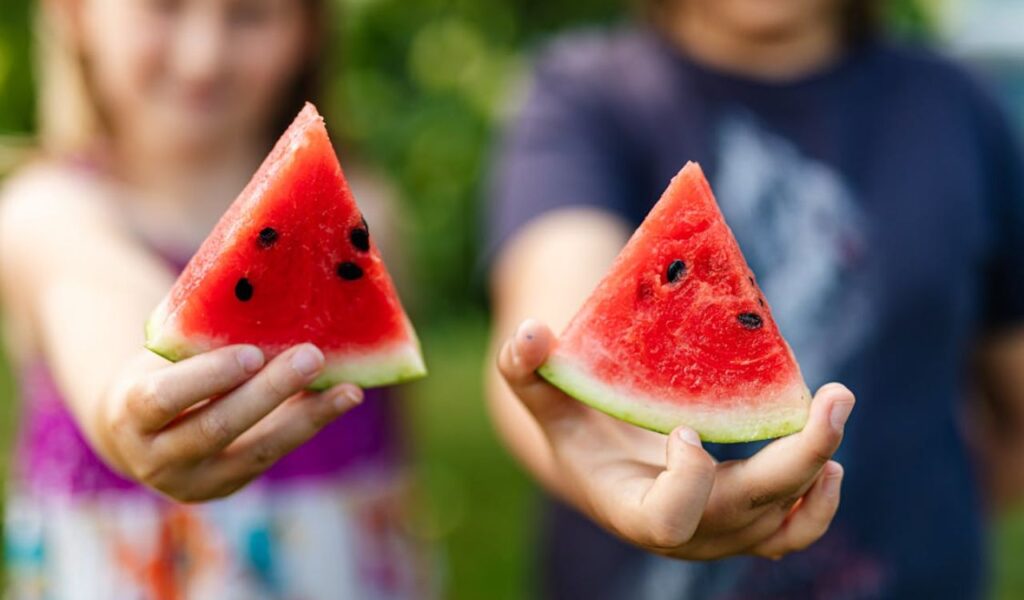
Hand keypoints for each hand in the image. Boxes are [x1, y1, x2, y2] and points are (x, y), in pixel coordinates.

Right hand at [100, 344, 360, 501]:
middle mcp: (157, 458)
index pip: (165, 398)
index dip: (209, 377)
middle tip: (312, 356)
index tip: (252, 353)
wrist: (137, 431)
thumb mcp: (162, 355)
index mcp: (129, 415)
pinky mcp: (228, 486)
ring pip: (256, 451)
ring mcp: (194, 482)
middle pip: (218, 427)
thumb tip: (267, 292)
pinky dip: (308, 425)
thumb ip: (198, 338)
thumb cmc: (157, 372)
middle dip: (269, 392)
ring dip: (306, 417)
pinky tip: (341, 399)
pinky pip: (273, 455)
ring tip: (348, 390)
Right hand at [498, 319, 853, 559]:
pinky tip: (830, 461)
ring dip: (818, 471)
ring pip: (785, 522)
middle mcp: (684, 535)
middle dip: (798, 457)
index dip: (686, 480)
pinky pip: (796, 532)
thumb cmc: (575, 430)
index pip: (669, 520)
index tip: (685, 428)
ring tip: (833, 411)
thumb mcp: (544, 401)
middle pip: (750, 512)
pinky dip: (820, 501)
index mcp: (631, 509)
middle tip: (834, 396)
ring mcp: (721, 537)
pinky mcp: (748, 527)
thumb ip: (525, 370)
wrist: (605, 471)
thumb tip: (530, 332)